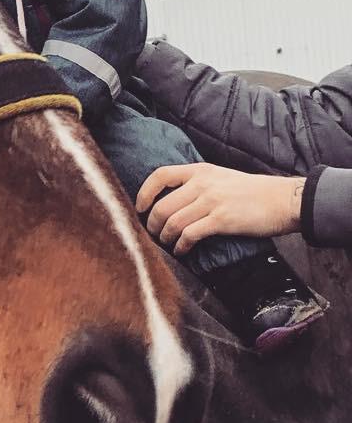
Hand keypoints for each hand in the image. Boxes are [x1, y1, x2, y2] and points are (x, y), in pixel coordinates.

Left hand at [135, 164, 304, 254]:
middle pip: (162, 206)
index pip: (160, 175)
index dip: (144, 193)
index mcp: (200, 170)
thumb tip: (172, 200)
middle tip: (153, 235)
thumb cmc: (252, 191)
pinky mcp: (222, 220)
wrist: (283, 200)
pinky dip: (181, 246)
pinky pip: (190, 235)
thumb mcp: (221, 177)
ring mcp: (212, 201)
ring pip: (172, 222)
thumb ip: (197, 183)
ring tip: (167, 245)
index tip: (139, 208)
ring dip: (165, 238)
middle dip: (152, 224)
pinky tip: (182, 251)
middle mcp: (203, 183)